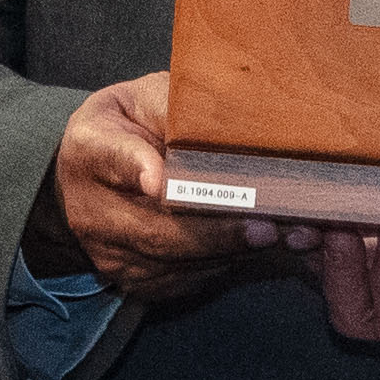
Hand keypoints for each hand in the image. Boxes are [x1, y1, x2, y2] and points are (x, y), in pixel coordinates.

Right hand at [50, 72, 290, 303]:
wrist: (95, 175)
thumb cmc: (134, 126)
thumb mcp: (147, 99)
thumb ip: (175, 109)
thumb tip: (225, 124)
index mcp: (90, 148)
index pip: (113, 158)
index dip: (137, 168)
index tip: (160, 178)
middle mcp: (91, 210)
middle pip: (155, 228)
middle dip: (217, 229)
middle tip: (269, 225)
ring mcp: (111, 253)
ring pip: (176, 260)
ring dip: (234, 252)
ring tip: (289, 238)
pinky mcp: (135, 280)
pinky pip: (186, 279)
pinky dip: (229, 264)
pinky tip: (268, 250)